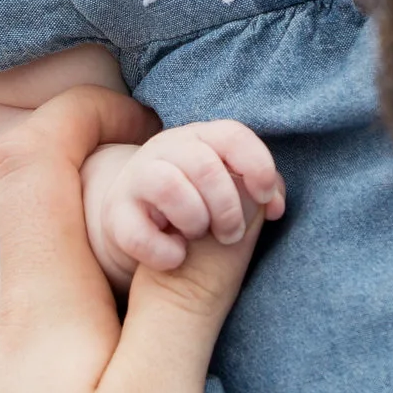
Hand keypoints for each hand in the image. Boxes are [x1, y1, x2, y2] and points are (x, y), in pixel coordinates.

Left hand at [0, 86, 265, 392]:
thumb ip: (188, 297)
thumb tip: (220, 196)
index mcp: (33, 302)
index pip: (32, 154)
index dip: (88, 113)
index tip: (149, 114)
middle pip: (40, 221)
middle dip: (116, 200)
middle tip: (195, 229)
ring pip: (36, 295)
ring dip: (100, 281)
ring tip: (170, 327)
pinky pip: (26, 354)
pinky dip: (77, 341)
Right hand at [81, 121, 285, 281]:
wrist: (139, 221)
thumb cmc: (199, 204)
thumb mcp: (230, 191)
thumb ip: (259, 191)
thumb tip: (275, 204)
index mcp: (201, 138)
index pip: (233, 136)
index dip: (258, 166)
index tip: (267, 199)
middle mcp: (167, 149)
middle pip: (206, 166)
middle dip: (228, 208)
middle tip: (230, 234)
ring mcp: (137, 178)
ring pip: (170, 186)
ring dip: (195, 220)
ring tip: (197, 237)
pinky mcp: (116, 214)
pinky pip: (139, 233)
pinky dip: (165, 252)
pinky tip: (176, 256)